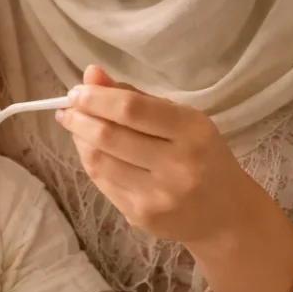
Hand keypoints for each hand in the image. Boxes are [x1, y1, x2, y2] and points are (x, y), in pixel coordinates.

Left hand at [53, 66, 278, 246]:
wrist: (225, 214)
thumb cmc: (203, 157)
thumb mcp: (182, 120)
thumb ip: (137, 98)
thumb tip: (91, 75)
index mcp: (192, 132)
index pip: (131, 109)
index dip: (96, 98)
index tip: (77, 91)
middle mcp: (177, 165)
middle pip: (109, 136)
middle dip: (79, 118)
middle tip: (67, 108)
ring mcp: (158, 196)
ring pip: (99, 161)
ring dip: (79, 140)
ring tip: (75, 126)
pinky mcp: (142, 216)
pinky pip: (103, 183)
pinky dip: (90, 161)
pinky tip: (89, 150)